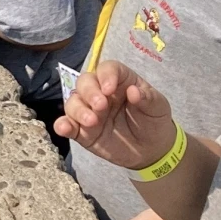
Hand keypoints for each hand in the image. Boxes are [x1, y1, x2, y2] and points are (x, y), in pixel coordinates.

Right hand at [54, 61, 177, 170]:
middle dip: (89, 92)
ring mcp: (89, 111)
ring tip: (92, 121)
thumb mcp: (158, 107)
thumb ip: (148, 98)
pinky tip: (64, 128)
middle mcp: (100, 93)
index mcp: (119, 81)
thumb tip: (133, 91)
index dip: (106, 76)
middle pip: (85, 82)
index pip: (107, 69)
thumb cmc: (154, 121)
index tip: (109, 89)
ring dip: (78, 110)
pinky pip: (67, 124)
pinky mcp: (82, 130)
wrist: (151, 150)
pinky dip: (62, 125)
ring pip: (73, 102)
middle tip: (100, 106)